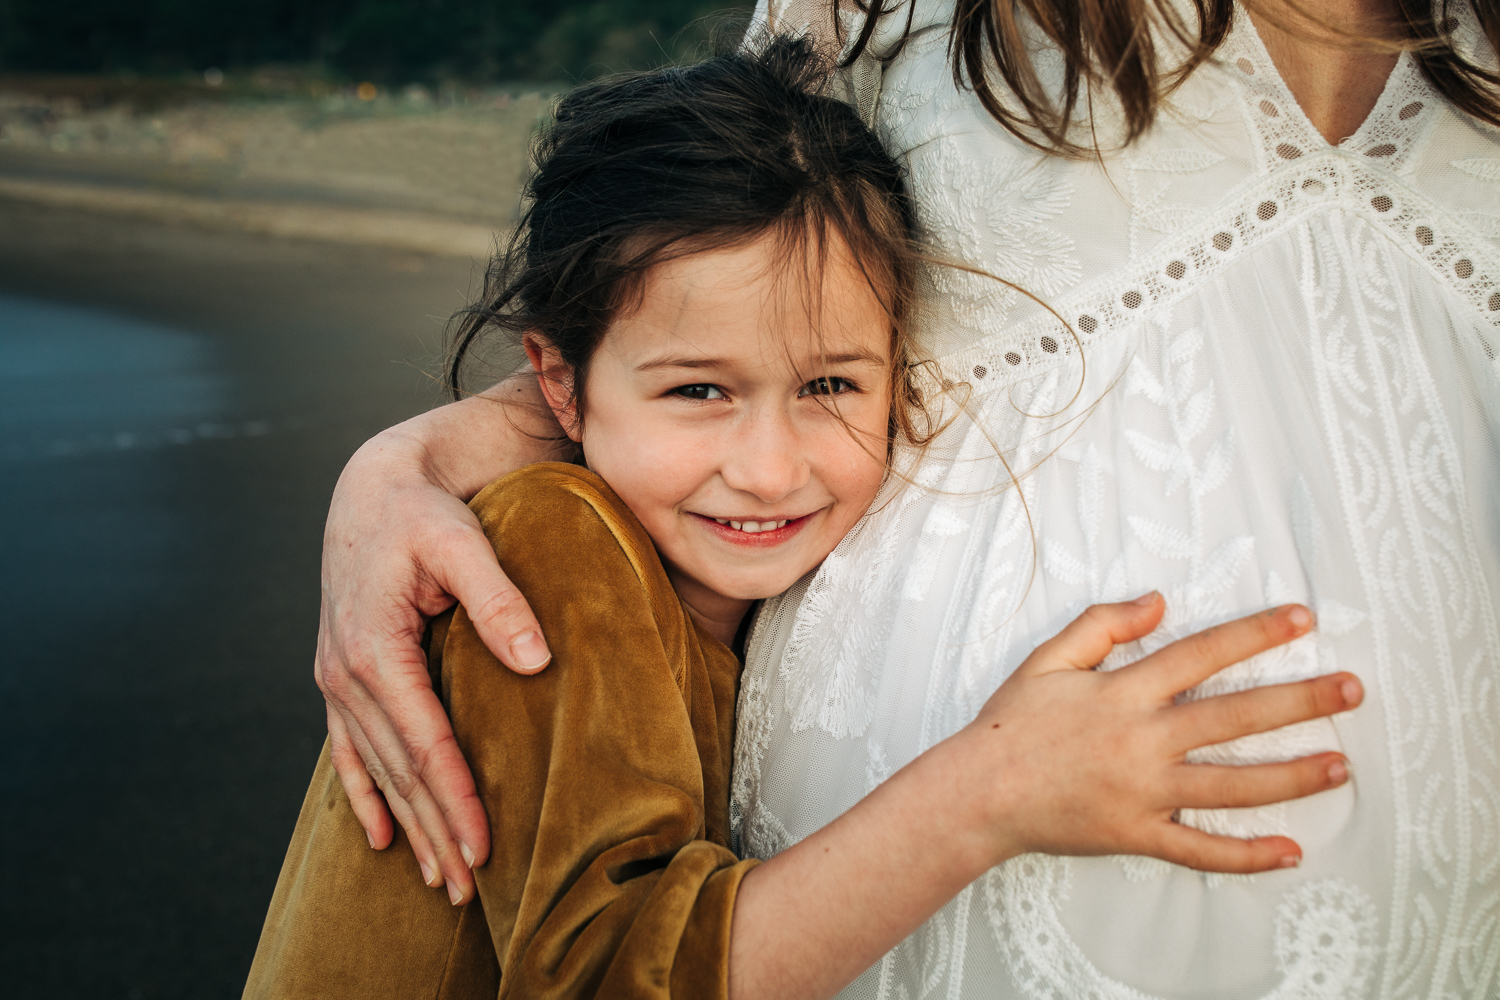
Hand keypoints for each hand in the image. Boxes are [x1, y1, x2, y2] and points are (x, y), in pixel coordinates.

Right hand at [314, 421, 552, 903]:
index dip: (455, 799)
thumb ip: (497, 597)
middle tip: (467, 889)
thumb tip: (537, 660)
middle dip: (433, 832)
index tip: (482, 847)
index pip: (424, 742)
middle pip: (398, 772)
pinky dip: (365, 794)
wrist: (374, 486)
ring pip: (376, 770)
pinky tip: (380, 835)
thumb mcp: (461, 541)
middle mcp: (346, 673)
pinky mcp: (342, 675)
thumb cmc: (423, 510)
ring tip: (437, 879)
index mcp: (374, 649)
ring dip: (407, 825)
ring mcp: (337, 678)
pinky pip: (349, 749)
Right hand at [958, 593, 1360, 871]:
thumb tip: (1158, 601)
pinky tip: (1289, 851)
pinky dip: (1246, 856)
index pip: (1202, 654)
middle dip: (1299, 701)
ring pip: (1232, 785)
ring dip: (1291, 775)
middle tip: (1352, 690)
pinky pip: (1200, 850)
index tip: (1301, 619)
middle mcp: (1142, 740)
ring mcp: (1144, 792)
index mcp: (1123, 692)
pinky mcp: (1137, 834)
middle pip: (1235, 717)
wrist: (978, 792)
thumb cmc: (1011, 725)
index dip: (1255, 634)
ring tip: (1342, 765)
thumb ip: (1102, 625)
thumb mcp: (1047, 659)